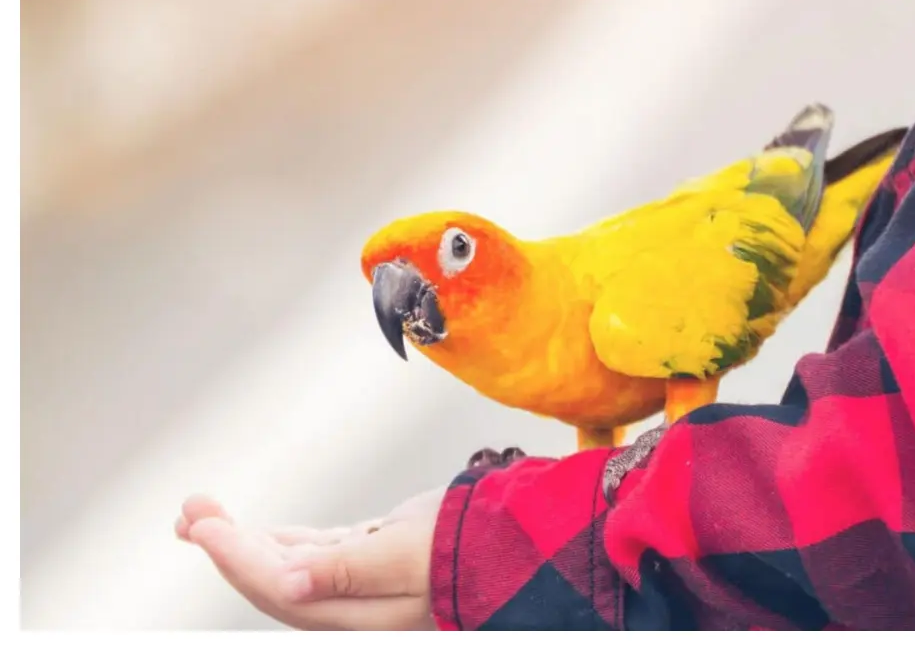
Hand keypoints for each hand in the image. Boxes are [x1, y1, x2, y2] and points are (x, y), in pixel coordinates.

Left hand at [175, 487, 444, 629]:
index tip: (203, 527)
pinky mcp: (367, 561)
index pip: (279, 589)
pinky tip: (256, 531)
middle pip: (271, 580)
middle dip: (227, 547)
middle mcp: (350, 606)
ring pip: (286, 564)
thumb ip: (348, 572)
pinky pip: (311, 552)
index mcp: (355, 614)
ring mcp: (357, 583)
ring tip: (203, 515)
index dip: (235, 560)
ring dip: (245, 541)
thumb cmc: (469, 548)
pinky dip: (279, 539)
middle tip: (192, 511)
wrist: (512, 540)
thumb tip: (290, 584)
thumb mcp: (408, 558)